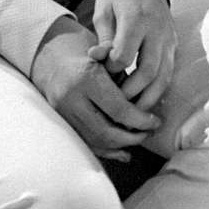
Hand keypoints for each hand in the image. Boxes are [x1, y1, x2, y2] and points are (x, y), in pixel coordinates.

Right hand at [30, 18, 158, 161]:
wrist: (52, 61)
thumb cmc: (88, 56)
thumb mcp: (106, 56)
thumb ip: (126, 74)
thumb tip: (147, 94)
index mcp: (86, 78)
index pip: (118, 109)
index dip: (140, 120)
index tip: (155, 121)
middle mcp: (71, 99)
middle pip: (106, 131)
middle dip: (132, 137)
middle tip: (150, 132)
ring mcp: (64, 114)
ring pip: (96, 141)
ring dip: (121, 145)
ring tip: (140, 139)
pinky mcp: (62, 124)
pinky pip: (86, 144)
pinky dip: (107, 151)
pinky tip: (124, 152)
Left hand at [90, 0, 176, 110]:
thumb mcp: (104, 10)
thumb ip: (104, 37)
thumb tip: (97, 60)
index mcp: (136, 19)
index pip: (125, 56)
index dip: (113, 70)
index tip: (103, 74)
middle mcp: (157, 30)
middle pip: (148, 71)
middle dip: (132, 92)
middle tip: (117, 105)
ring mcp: (169, 38)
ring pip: (164, 76)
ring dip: (149, 97)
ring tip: (133, 112)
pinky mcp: (174, 43)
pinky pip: (169, 71)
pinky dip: (158, 88)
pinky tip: (145, 99)